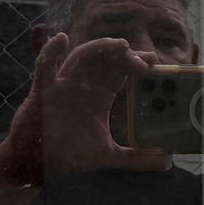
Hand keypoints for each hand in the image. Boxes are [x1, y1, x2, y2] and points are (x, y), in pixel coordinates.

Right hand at [0, 33, 170, 185]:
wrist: (37, 164)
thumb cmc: (67, 154)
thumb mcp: (107, 156)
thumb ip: (136, 158)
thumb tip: (166, 162)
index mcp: (98, 96)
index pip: (120, 72)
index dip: (136, 63)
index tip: (154, 62)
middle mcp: (82, 86)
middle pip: (105, 60)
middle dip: (125, 55)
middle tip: (145, 59)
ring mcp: (62, 86)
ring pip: (81, 58)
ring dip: (100, 49)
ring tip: (121, 46)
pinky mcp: (42, 91)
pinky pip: (44, 67)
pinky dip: (50, 51)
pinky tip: (62, 39)